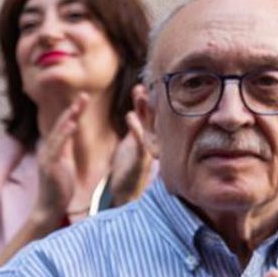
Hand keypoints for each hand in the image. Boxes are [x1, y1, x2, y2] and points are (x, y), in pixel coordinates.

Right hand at [34, 95, 86, 225]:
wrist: (48, 209)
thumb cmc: (59, 190)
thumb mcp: (64, 165)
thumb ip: (65, 150)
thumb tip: (69, 139)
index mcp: (53, 150)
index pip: (64, 127)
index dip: (73, 113)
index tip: (83, 100)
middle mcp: (48, 150)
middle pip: (61, 125)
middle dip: (72, 109)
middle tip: (84, 94)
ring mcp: (47, 157)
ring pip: (59, 132)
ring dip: (69, 117)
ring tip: (78, 104)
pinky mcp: (49, 166)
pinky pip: (57, 147)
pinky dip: (64, 134)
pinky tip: (72, 124)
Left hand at [105, 90, 151, 206]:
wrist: (125, 194)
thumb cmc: (128, 169)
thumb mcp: (132, 145)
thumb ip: (136, 128)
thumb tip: (137, 109)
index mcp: (148, 137)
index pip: (150, 115)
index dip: (148, 100)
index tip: (145, 82)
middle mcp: (151, 143)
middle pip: (152, 118)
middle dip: (148, 100)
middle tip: (144, 83)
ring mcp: (146, 152)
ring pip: (148, 127)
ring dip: (144, 110)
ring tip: (139, 93)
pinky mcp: (139, 161)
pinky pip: (139, 143)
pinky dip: (136, 129)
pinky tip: (130, 116)